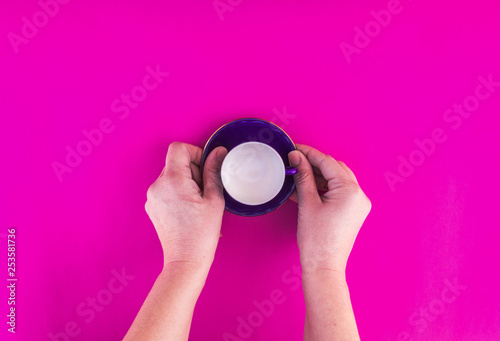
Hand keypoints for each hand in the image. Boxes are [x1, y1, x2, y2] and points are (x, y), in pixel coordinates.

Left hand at [145, 142, 227, 269]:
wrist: (185, 260)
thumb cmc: (201, 234)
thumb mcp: (214, 199)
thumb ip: (214, 170)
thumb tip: (218, 152)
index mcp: (172, 180)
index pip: (178, 148)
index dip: (195, 153)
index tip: (205, 168)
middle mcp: (157, 186)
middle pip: (175, 162)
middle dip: (192, 170)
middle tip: (204, 191)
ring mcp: (152, 196)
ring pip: (171, 175)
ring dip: (186, 181)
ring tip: (196, 203)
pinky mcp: (152, 206)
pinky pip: (166, 188)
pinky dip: (178, 191)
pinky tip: (188, 209)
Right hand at [288, 144, 370, 273]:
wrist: (323, 267)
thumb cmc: (317, 241)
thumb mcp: (307, 203)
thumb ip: (303, 176)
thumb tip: (297, 158)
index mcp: (351, 191)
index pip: (328, 163)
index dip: (309, 154)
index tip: (295, 148)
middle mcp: (358, 195)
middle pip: (334, 169)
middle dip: (314, 164)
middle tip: (294, 161)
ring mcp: (357, 204)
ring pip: (336, 180)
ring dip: (317, 176)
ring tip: (296, 176)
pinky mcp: (351, 212)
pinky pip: (337, 192)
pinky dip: (322, 188)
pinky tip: (304, 188)